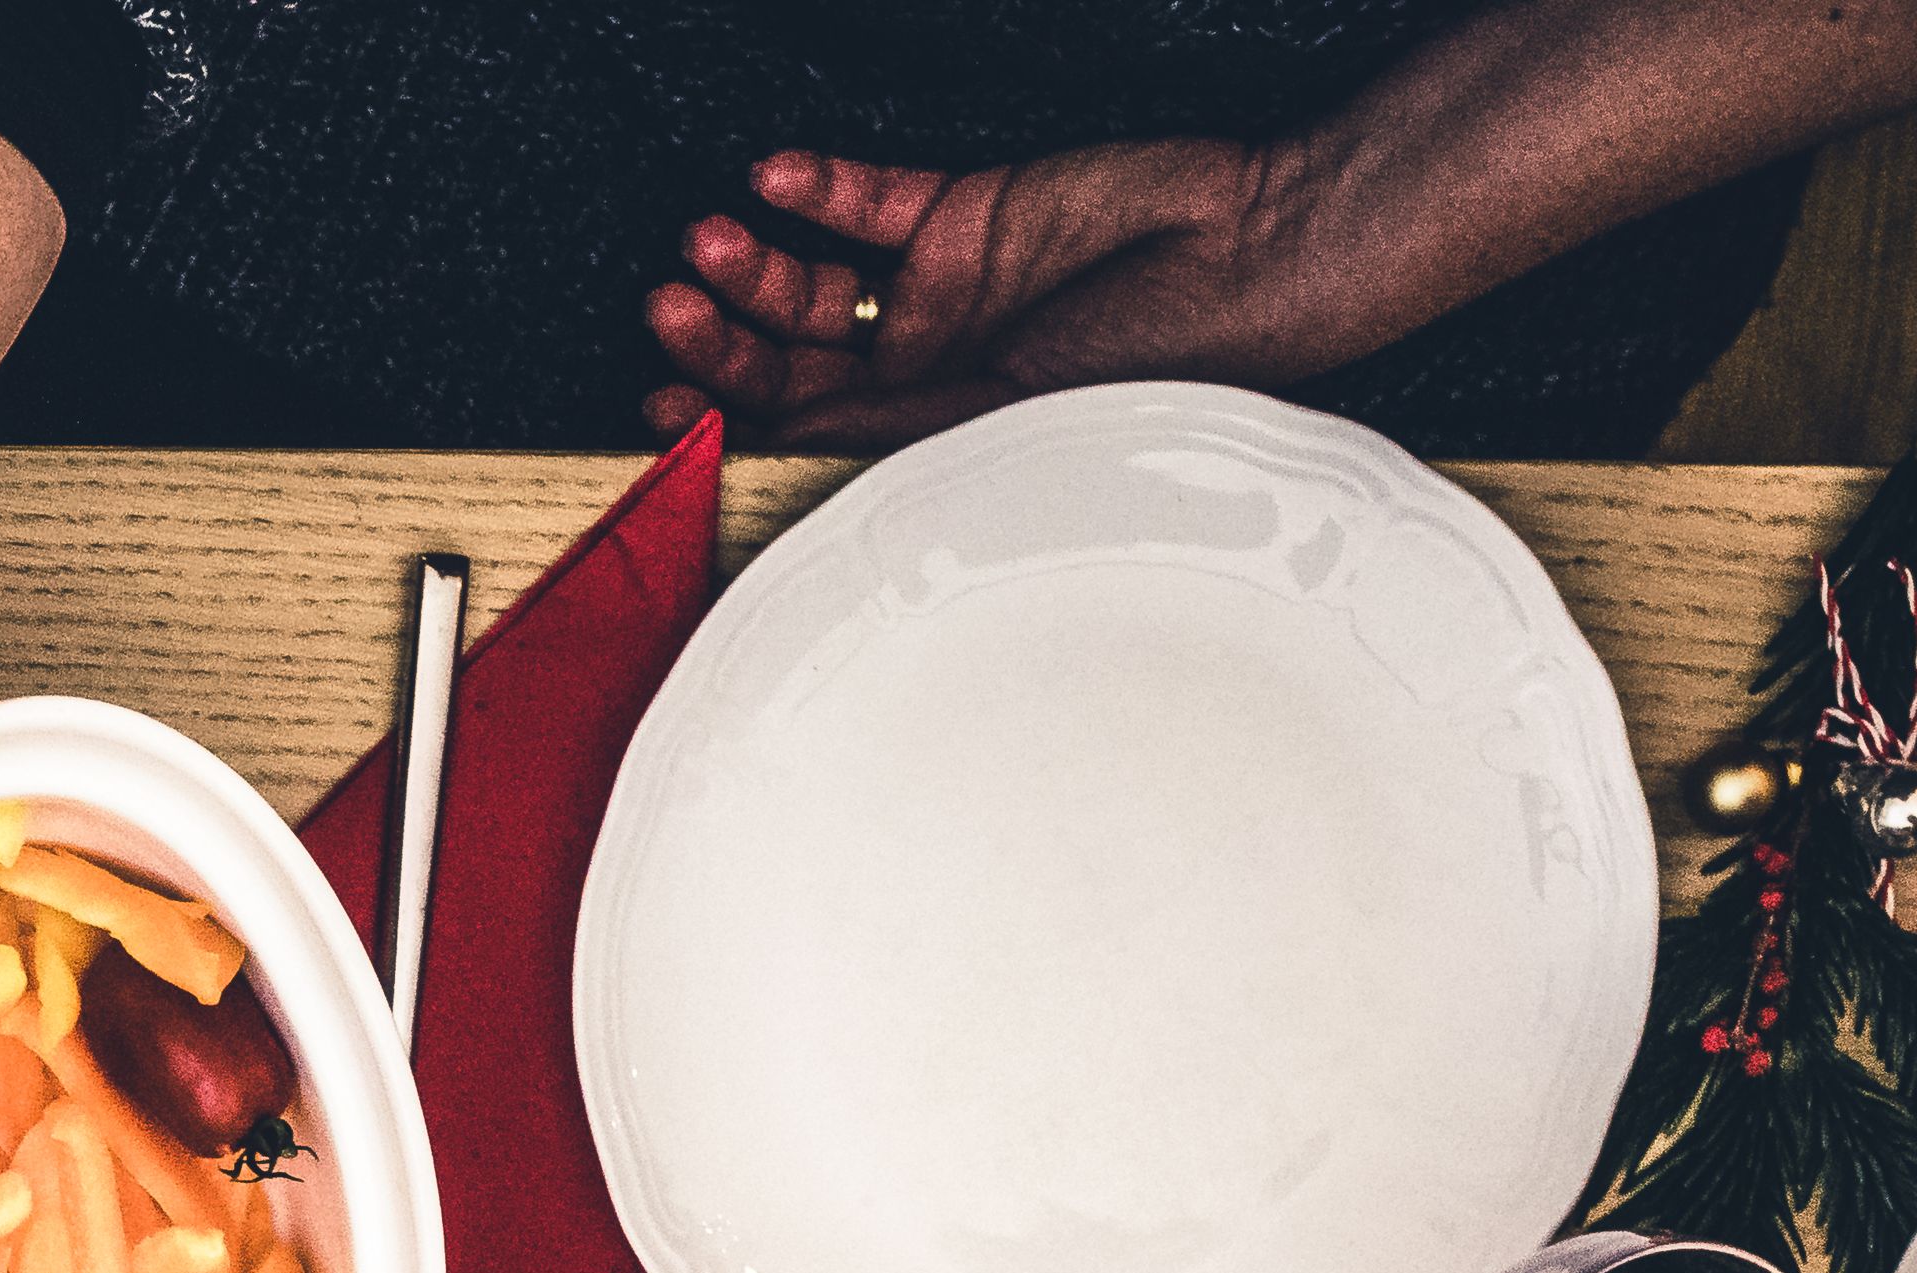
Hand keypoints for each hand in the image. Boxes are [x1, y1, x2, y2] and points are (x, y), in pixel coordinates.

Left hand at [641, 143, 1331, 451]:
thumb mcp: (1002, 424)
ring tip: (711, 243)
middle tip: (670, 316)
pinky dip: (818, 187)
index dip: (724, 429)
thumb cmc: (1164, 374)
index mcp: (927, 449)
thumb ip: (888, 427)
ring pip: (810, 281)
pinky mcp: (968, 213)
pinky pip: (870, 201)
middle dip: (718, 343)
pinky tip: (776, 179)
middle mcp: (923, 377)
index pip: (801, 443)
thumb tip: (775, 441)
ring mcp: (940, 294)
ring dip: (751, 265)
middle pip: (788, 362)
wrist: (1256, 256)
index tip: (660, 419)